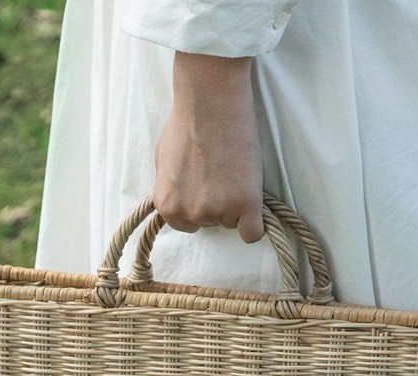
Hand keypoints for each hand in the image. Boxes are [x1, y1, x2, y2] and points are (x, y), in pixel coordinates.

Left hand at [153, 53, 264, 243]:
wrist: (211, 100)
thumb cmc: (186, 121)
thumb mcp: (163, 160)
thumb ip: (171, 187)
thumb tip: (180, 198)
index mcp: (167, 205)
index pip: (188, 225)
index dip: (200, 205)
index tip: (207, 187)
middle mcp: (190, 213)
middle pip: (212, 223)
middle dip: (218, 201)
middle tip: (223, 170)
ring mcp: (218, 210)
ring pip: (233, 221)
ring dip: (237, 202)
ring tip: (235, 168)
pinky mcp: (245, 204)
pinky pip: (253, 233)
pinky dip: (255, 223)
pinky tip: (254, 205)